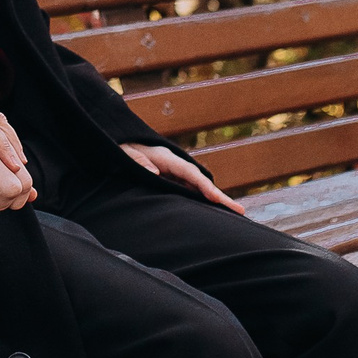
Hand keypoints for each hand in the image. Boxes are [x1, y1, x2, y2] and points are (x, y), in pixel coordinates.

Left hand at [122, 141, 239, 210]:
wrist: (116, 142)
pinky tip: (210, 213)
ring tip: (233, 215)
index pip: (189, 173)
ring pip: (197, 188)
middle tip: (240, 211)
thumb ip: (139, 162)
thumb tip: (156, 174)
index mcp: (166, 158)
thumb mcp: (125, 153)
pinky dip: (201, 201)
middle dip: (219, 196)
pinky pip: (188, 192)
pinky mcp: (169, 180)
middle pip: (200, 182)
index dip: (203, 186)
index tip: (215, 198)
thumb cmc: (120, 147)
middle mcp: (174, 165)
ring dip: (213, 200)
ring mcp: (173, 173)